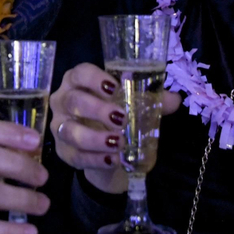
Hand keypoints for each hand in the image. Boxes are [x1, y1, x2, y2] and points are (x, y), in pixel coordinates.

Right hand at [51, 63, 179, 193]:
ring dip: (95, 138)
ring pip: (70, 131)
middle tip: (121, 118)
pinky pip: (76, 156)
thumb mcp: (133, 105)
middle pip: (74, 101)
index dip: (94, 79)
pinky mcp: (63, 152)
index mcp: (78, 82)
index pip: (80, 73)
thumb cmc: (115, 116)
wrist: (105, 149)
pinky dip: (96, 159)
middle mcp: (63, 101)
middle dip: (97, 110)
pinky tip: (113, 160)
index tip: (114, 88)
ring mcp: (59, 127)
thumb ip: (151, 101)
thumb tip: (174, 100)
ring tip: (120, 143)